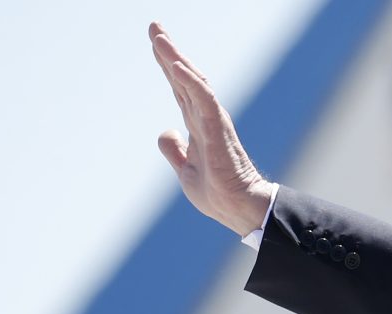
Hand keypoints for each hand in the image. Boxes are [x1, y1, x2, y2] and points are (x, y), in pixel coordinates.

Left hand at [150, 23, 273, 235]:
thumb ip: (175, 150)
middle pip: (184, 78)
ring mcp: (212, 121)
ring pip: (193, 82)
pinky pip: (202, 99)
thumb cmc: (218, 193)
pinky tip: (174, 65)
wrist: (237, 208)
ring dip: (175, 59)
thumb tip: (166, 132)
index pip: (180, 88)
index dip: (167, 65)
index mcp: (198, 125)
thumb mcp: (185, 170)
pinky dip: (189, 81)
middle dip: (169, 51)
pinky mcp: (217, 129)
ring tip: (158, 38)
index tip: (155, 42)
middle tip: (154, 26)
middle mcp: (205, 118)